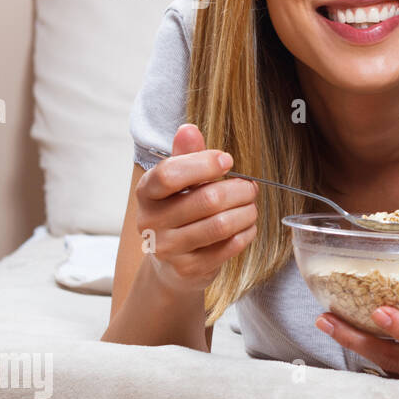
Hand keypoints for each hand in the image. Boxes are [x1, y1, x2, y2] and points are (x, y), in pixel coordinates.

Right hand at [137, 123, 258, 294]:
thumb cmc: (180, 212)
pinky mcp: (188, 268)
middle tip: (251, 187)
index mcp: (146, 193)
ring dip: (246, 212)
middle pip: (207, 199)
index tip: (228, 161)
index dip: (204, 164)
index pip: (169, 174)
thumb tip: (188, 129)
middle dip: (239, 190)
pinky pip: (228, 247)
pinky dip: (246, 233)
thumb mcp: (179, 183)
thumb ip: (186, 156)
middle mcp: (150, 221)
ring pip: (221, 224)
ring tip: (251, 206)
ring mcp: (167, 248)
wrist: (172, 264)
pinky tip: (247, 227)